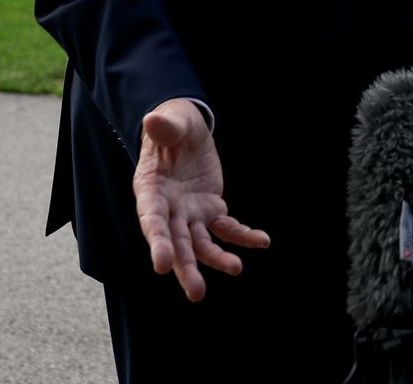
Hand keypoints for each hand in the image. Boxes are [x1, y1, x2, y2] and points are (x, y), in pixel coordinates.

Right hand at [133, 99, 270, 301]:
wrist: (184, 131)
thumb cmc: (171, 127)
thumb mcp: (169, 123)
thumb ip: (164, 128)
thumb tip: (154, 121)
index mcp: (150, 191)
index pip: (152, 219)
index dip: (157, 242)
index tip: (162, 265)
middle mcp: (168, 209)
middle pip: (176, 243)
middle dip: (185, 267)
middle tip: (196, 293)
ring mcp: (190, 214)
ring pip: (201, 244)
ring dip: (216, 259)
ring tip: (236, 268)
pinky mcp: (211, 210)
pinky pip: (227, 228)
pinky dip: (243, 236)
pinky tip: (262, 241)